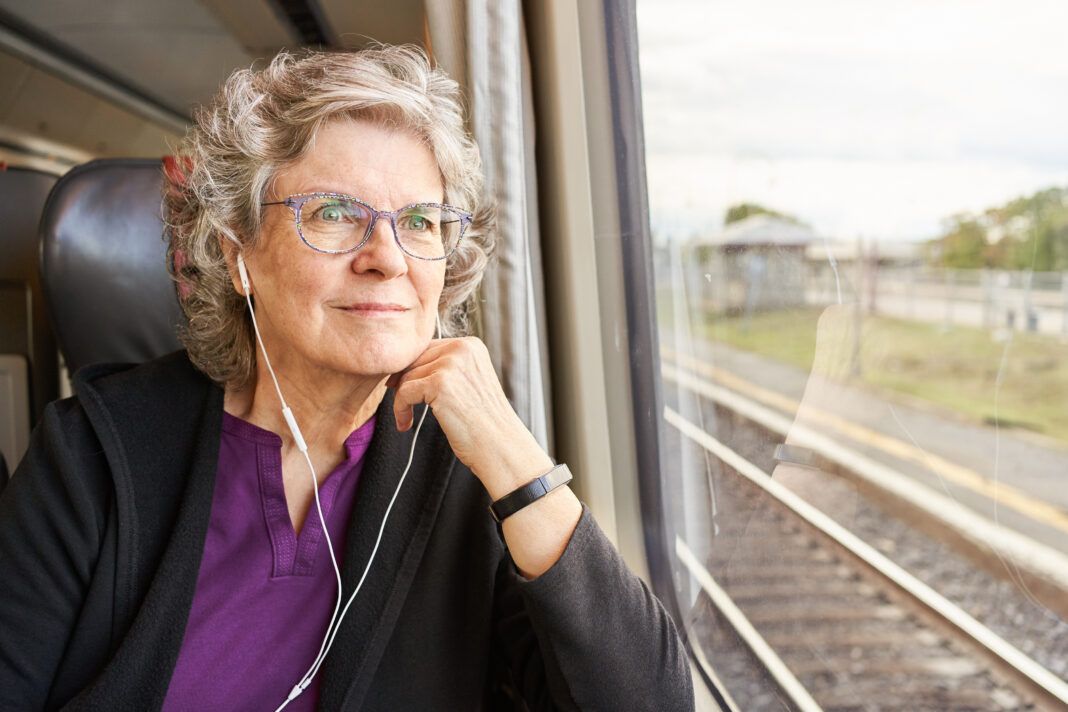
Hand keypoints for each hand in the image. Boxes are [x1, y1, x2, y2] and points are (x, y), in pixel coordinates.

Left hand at [386, 337, 552, 498]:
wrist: (500, 446)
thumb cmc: (483, 422)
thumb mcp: (469, 381)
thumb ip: (446, 367)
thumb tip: (406, 365)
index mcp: (471, 345)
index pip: (427, 348)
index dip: (412, 369)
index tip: (402, 387)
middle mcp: (462, 348)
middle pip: (414, 360)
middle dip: (403, 382)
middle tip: (401, 404)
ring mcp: (451, 364)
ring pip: (407, 376)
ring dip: (401, 400)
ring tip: (407, 419)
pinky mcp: (439, 383)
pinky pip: (404, 392)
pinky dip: (400, 410)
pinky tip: (406, 424)